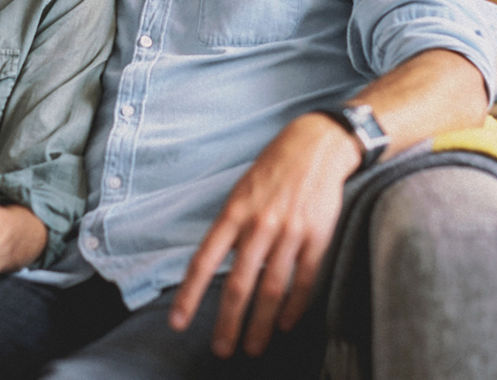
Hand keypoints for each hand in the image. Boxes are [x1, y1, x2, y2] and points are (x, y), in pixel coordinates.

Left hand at [168, 113, 360, 358]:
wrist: (316, 146)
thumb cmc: (273, 170)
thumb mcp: (240, 192)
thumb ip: (230, 229)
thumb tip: (216, 266)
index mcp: (234, 213)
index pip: (205, 261)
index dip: (190, 294)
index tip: (177, 322)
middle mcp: (259, 225)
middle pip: (240, 284)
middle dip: (228, 323)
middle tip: (221, 349)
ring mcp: (290, 232)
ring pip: (272, 289)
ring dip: (260, 324)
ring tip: (253, 347)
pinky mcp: (318, 237)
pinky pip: (305, 280)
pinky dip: (295, 307)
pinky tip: (285, 324)